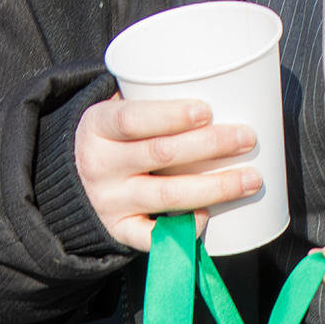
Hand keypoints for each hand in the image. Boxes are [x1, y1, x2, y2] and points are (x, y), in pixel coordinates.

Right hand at [73, 94, 261, 253]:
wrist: (74, 178)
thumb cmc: (115, 137)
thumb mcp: (117, 110)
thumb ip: (150, 100)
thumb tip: (218, 87)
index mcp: (97, 126)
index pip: (132, 119)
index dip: (170, 115)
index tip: (207, 111)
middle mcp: (100, 165)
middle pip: (161, 154)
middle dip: (210, 145)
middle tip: (247, 138)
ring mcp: (110, 201)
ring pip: (168, 195)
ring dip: (215, 187)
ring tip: (250, 180)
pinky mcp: (119, 229)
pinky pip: (153, 236)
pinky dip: (183, 228)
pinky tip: (206, 216)